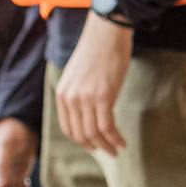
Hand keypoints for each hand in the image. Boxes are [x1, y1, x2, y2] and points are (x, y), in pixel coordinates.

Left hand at [55, 14, 134, 154]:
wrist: (106, 33)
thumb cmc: (96, 52)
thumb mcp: (78, 76)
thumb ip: (79, 95)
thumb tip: (88, 115)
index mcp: (63, 94)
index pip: (68, 128)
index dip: (82, 141)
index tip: (94, 146)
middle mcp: (70, 98)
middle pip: (80, 134)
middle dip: (95, 147)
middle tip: (108, 153)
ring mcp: (85, 98)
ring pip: (94, 133)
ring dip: (107, 146)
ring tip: (117, 150)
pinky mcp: (103, 96)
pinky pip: (107, 126)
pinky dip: (115, 138)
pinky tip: (123, 142)